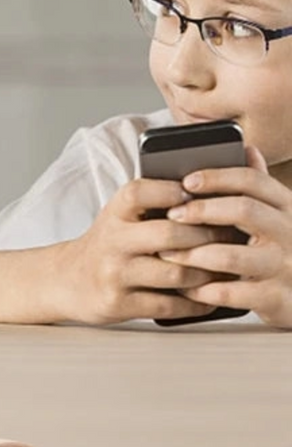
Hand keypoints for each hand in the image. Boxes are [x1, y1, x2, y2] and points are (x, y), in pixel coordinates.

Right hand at [58, 176, 239, 324]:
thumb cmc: (108, 245)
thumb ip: (154, 206)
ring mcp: (114, 274)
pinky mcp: (118, 303)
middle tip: (230, 238)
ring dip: (207, 273)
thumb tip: (211, 196)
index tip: (198, 196)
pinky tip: (207, 296)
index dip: (172, 191)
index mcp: (113, 214)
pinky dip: (195, 302)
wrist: (66, 279)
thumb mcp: (120, 218)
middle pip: (170, 235)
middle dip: (208, 237)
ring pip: (177, 273)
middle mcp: (111, 242)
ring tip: (223, 270)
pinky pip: (169, 304)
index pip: (140, 193)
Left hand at [159, 146, 291, 326]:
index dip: (217, 177)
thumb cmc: (282, 251)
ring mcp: (285, 266)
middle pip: (244, 210)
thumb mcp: (278, 216)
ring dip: (192, 253)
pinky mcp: (277, 298)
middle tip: (172, 214)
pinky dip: (201, 289)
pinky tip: (184, 287)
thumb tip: (247, 148)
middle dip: (201, 210)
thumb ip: (260, 188)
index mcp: (288, 207)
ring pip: (231, 254)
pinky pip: (230, 292)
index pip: (253, 181)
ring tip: (167, 253)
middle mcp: (290, 232)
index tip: (186, 181)